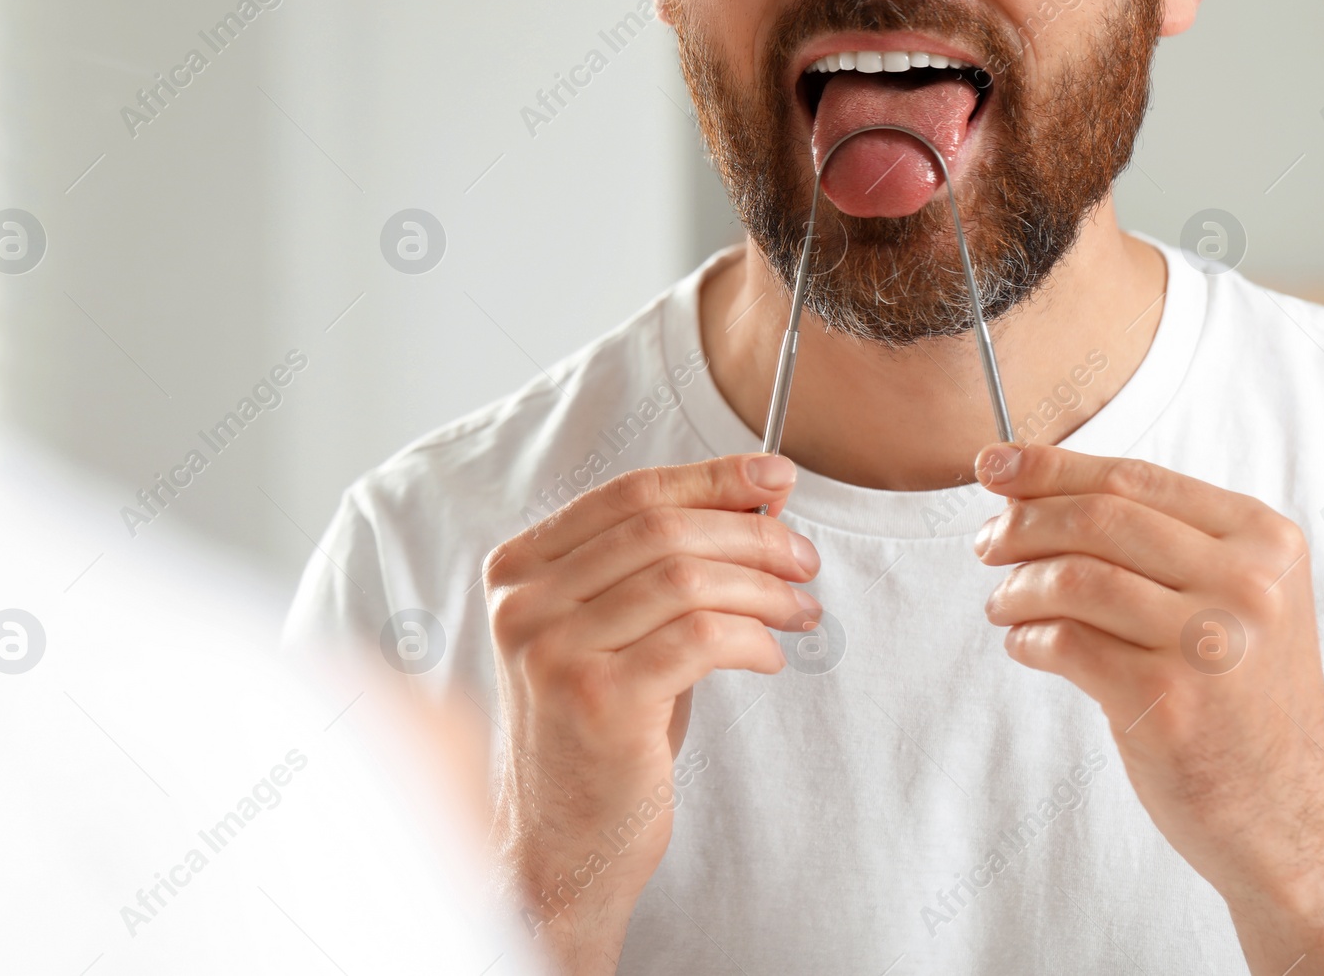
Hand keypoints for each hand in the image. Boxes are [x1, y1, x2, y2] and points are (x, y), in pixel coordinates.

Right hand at [483, 453, 819, 973]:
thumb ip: (671, 563)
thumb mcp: (620, 632)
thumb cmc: (598, 734)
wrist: (558, 846)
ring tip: (800, 610)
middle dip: (751, 535)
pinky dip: (752, 638)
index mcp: (520, 571)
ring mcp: (554, 651)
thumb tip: (760, 496)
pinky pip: (701, 639)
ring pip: (686, 579)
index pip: (629, 495)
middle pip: (662, 530)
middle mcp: (525, 604)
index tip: (775, 478)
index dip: (712, 478)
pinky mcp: (597, 700)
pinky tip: (768, 657)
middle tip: (803, 559)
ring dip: (764, 590)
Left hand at [973, 443, 1323, 972]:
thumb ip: (1153, 540)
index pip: (1134, 479)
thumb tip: (1026, 486)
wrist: (1286, 808)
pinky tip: (1026, 647)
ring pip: (1072, 578)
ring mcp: (1208, 643)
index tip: (993, 466)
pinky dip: (1026, 638)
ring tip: (1004, 606)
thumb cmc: (1239, 697)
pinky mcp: (1167, 700)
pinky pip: (1063, 642)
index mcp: (1261, 540)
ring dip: (1017, 587)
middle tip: (986, 544)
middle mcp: (1245, 584)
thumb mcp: (1231, 598)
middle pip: (1097, 518)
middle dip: (1022, 523)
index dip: (1050, 467)